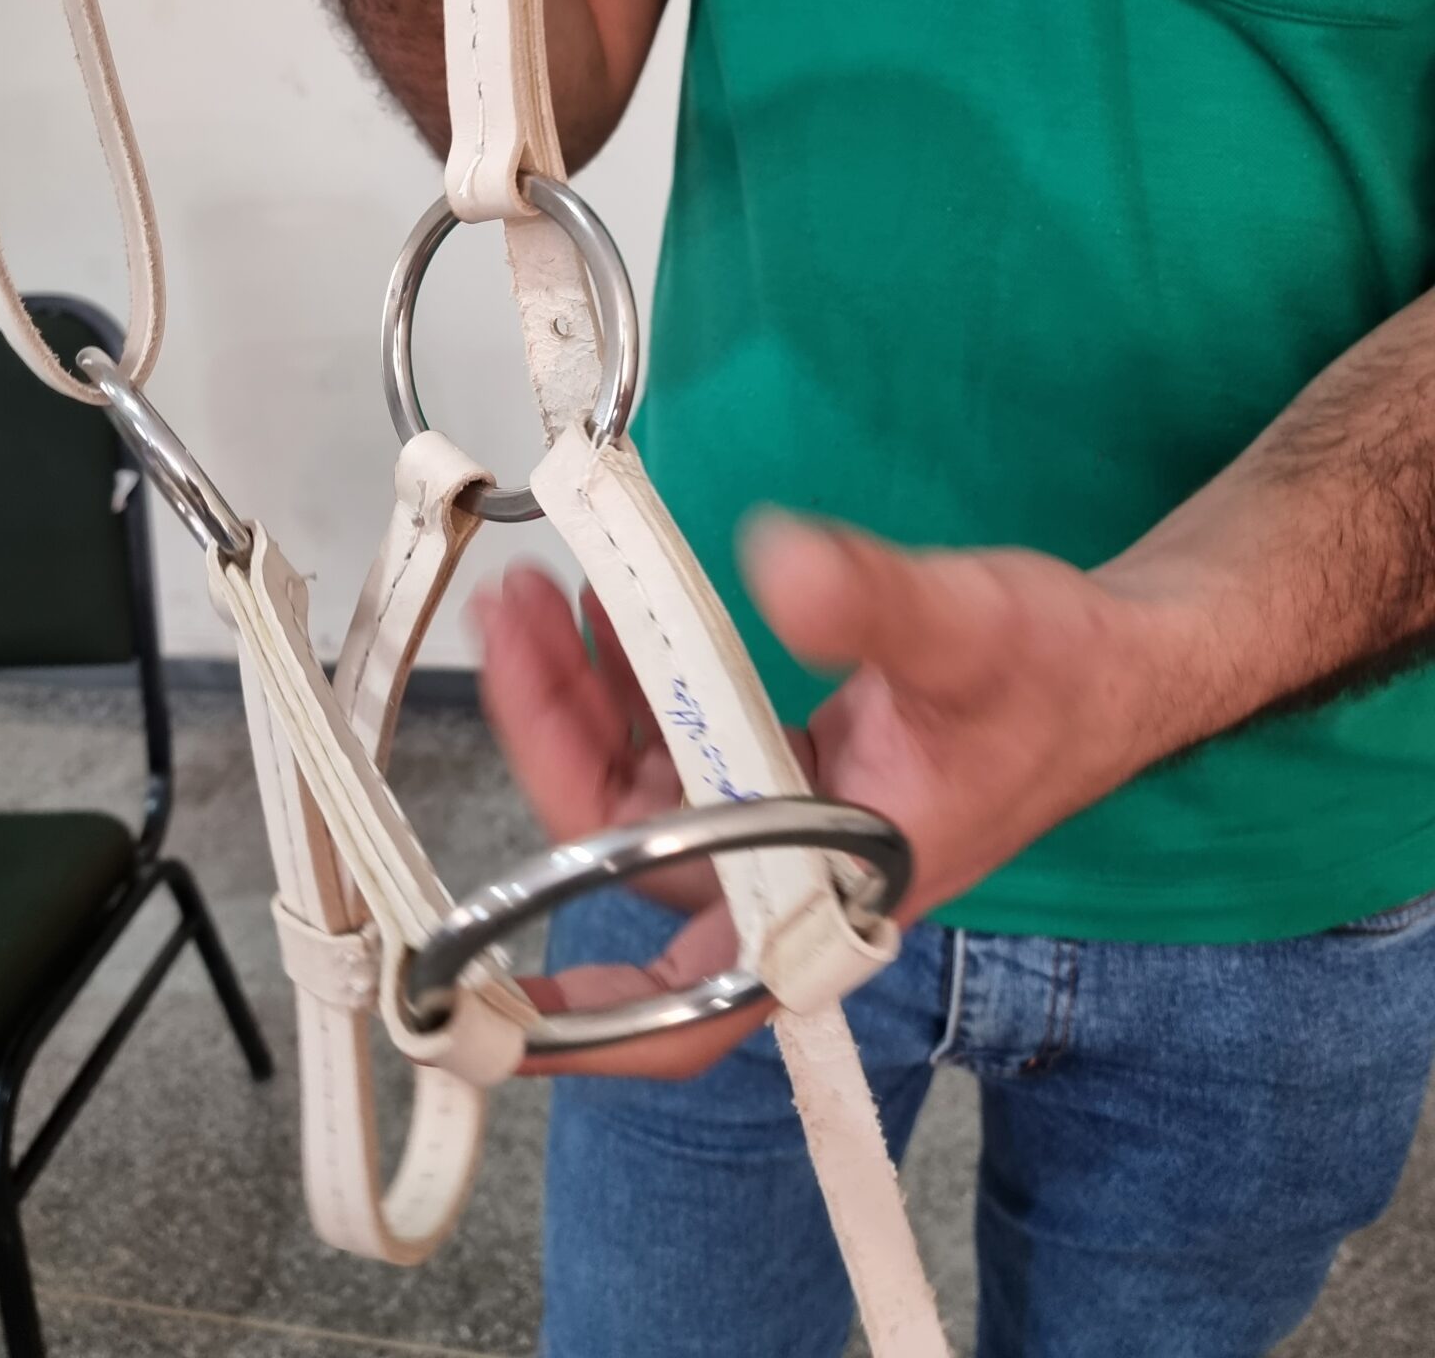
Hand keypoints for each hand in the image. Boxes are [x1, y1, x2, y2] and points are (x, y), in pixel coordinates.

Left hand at [473, 521, 1201, 1079]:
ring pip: (638, 794)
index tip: (475, 1004)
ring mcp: (783, 825)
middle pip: (628, 850)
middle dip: (551, 743)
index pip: (694, 997)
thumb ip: (877, 605)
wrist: (1116, 661)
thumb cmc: (1061, 677)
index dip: (586, 1022)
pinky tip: (604, 615)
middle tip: (516, 627)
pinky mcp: (783, 770)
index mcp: (837, 896)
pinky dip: (628, 684)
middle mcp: (794, 878)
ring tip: (536, 602)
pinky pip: (672, 744)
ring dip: (575, 703)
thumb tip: (780, 569)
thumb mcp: (971, 632)